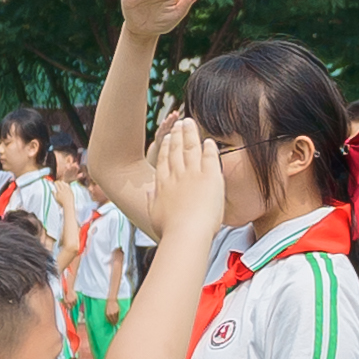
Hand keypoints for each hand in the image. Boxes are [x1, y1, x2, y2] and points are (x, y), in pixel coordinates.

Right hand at [151, 116, 224, 238]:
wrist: (186, 234)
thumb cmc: (171, 231)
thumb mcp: (155, 216)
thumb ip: (151, 202)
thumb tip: (147, 194)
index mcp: (163, 184)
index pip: (163, 161)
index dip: (165, 148)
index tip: (165, 139)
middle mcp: (176, 175)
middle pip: (176, 150)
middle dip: (177, 135)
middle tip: (179, 124)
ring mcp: (193, 174)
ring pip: (191, 148)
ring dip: (190, 134)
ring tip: (190, 123)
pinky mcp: (209, 176)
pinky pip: (210, 157)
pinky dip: (209, 147)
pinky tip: (209, 140)